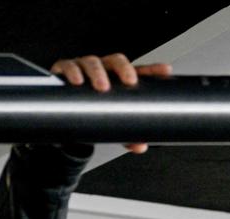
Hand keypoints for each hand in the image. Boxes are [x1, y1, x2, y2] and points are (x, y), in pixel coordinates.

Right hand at [49, 53, 172, 152]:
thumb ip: (128, 135)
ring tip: (102, 86)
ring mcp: (84, 68)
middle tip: (130, 81)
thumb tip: (140, 146)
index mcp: (119, 78)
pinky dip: (72, 72)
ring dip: (97, 72)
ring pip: (92, 62)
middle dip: (124, 68)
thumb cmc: (94, 112)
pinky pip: (67, 66)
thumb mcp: (113, 124)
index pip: (139, 71)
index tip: (165, 71)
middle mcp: (103, 69)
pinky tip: (76, 81)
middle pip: (116, 60)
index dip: (152, 70)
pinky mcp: (64, 71)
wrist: (67, 116)